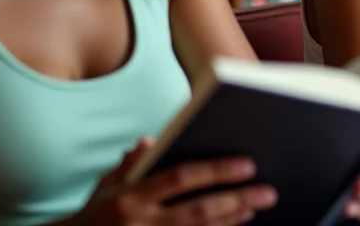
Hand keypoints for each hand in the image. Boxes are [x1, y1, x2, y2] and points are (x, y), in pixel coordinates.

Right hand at [70, 138, 276, 224]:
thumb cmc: (91, 218)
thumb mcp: (104, 188)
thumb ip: (130, 165)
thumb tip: (151, 141)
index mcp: (130, 198)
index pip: (180, 178)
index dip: (216, 171)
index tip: (247, 165)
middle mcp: (140, 223)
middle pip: (198, 211)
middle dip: (236, 200)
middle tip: (267, 192)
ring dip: (231, 222)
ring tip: (255, 209)